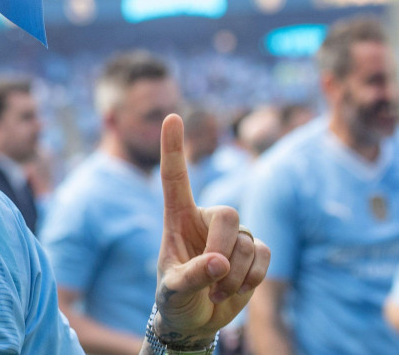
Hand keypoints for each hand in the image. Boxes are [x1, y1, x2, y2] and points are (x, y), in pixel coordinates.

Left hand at [152, 114, 270, 347]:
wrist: (194, 319)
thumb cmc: (174, 298)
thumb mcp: (171, 291)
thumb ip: (191, 276)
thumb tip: (218, 263)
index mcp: (177, 217)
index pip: (174, 177)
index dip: (173, 147)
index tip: (170, 116)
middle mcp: (206, 219)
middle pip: (227, 215)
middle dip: (223, 248)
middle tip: (212, 274)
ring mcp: (233, 234)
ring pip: (247, 242)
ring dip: (235, 274)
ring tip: (216, 290)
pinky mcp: (254, 251)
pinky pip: (264, 255)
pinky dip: (252, 278)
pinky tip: (235, 290)